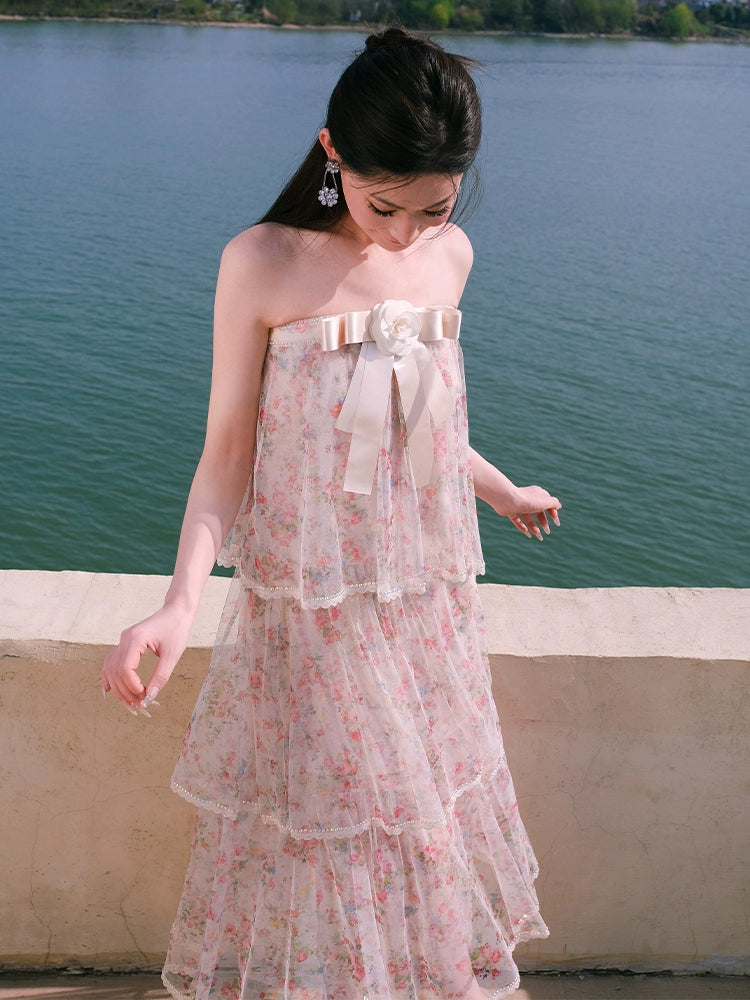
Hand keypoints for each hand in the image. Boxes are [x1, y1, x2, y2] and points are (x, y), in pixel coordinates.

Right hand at [101, 602, 193, 716]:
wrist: (177, 611)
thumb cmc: (177, 629)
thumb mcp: (172, 654)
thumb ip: (161, 676)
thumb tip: (150, 697)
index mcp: (135, 638)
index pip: (125, 669)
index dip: (132, 686)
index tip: (144, 696)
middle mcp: (125, 638)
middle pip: (115, 671)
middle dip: (125, 691)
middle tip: (138, 705)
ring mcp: (123, 640)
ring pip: (110, 668)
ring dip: (118, 687)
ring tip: (131, 701)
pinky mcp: (126, 643)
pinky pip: (112, 662)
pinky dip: (111, 676)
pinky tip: (112, 690)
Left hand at [503, 484, 561, 541]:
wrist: (506, 499)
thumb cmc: (528, 500)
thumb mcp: (545, 502)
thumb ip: (554, 504)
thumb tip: (559, 506)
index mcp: (538, 494)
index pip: (548, 504)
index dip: (553, 513)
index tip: (556, 523)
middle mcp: (528, 499)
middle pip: (538, 512)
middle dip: (543, 522)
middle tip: (547, 532)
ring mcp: (519, 505)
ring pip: (528, 518)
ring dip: (533, 526)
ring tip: (537, 535)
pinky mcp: (510, 510)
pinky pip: (517, 520)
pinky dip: (522, 527)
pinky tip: (527, 533)